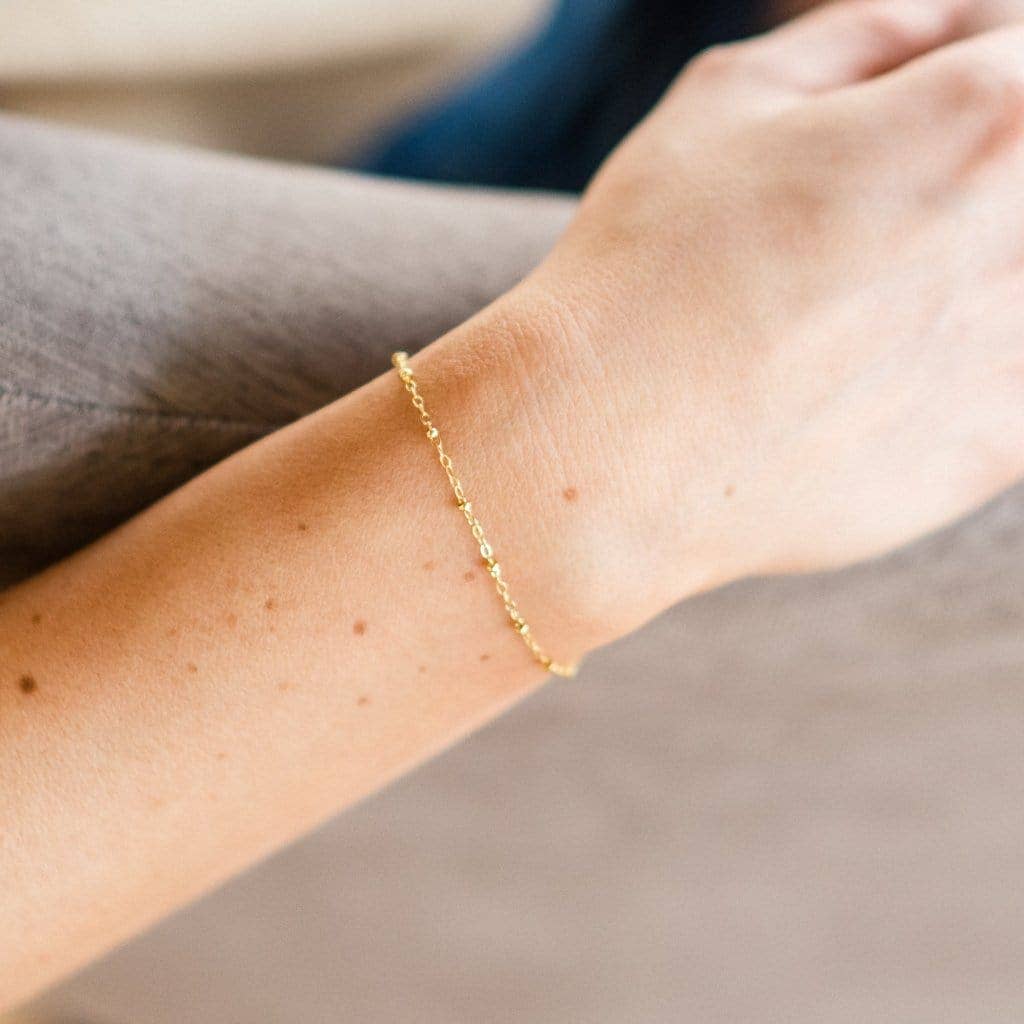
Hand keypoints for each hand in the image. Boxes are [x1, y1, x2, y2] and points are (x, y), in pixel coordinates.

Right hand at [494, 0, 1023, 635]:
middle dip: (968, 176)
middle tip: (878, 213)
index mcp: (981, 121)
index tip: (912, 98)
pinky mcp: (987, 456)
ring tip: (864, 301)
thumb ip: (865, 34)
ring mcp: (1016, 358)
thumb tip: (941, 30)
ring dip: (971, 274)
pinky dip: (972, 366)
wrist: (601, 449)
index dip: (976, 59)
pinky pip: (1018, 389)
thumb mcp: (725, 98)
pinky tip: (884, 373)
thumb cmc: (645, 267)